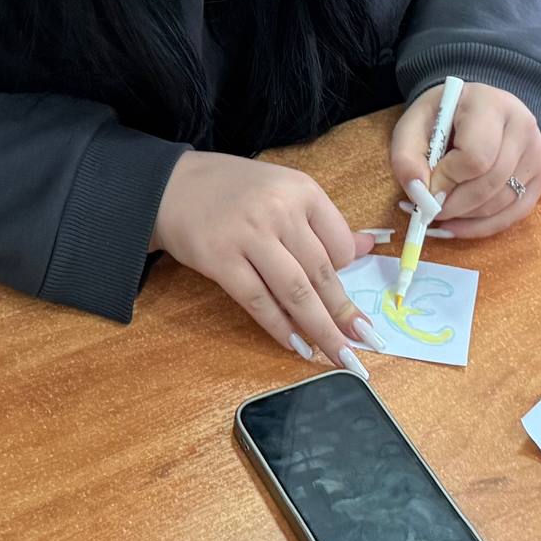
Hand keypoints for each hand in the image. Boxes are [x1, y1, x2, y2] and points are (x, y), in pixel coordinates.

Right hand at [153, 152, 375, 370]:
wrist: (171, 185)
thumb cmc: (233, 190)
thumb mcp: (284, 191)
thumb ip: (323, 221)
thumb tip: (368, 247)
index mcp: (302, 190)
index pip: (339, 245)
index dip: (345, 277)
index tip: (344, 299)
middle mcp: (279, 210)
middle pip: (321, 273)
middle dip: (344, 314)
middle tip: (365, 342)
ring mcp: (249, 235)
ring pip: (295, 292)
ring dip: (320, 328)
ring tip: (339, 355)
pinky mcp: (220, 259)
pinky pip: (259, 301)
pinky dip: (280, 328)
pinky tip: (296, 345)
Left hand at [391, 82, 540, 239]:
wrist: (474, 108)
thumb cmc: (442, 117)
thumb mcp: (412, 126)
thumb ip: (406, 158)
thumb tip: (419, 194)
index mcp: (490, 104)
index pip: (475, 156)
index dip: (448, 180)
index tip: (428, 185)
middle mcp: (522, 125)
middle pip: (491, 182)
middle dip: (455, 204)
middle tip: (431, 210)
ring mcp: (537, 151)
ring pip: (503, 201)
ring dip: (467, 217)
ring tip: (442, 212)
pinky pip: (516, 212)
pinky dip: (485, 226)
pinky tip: (459, 226)